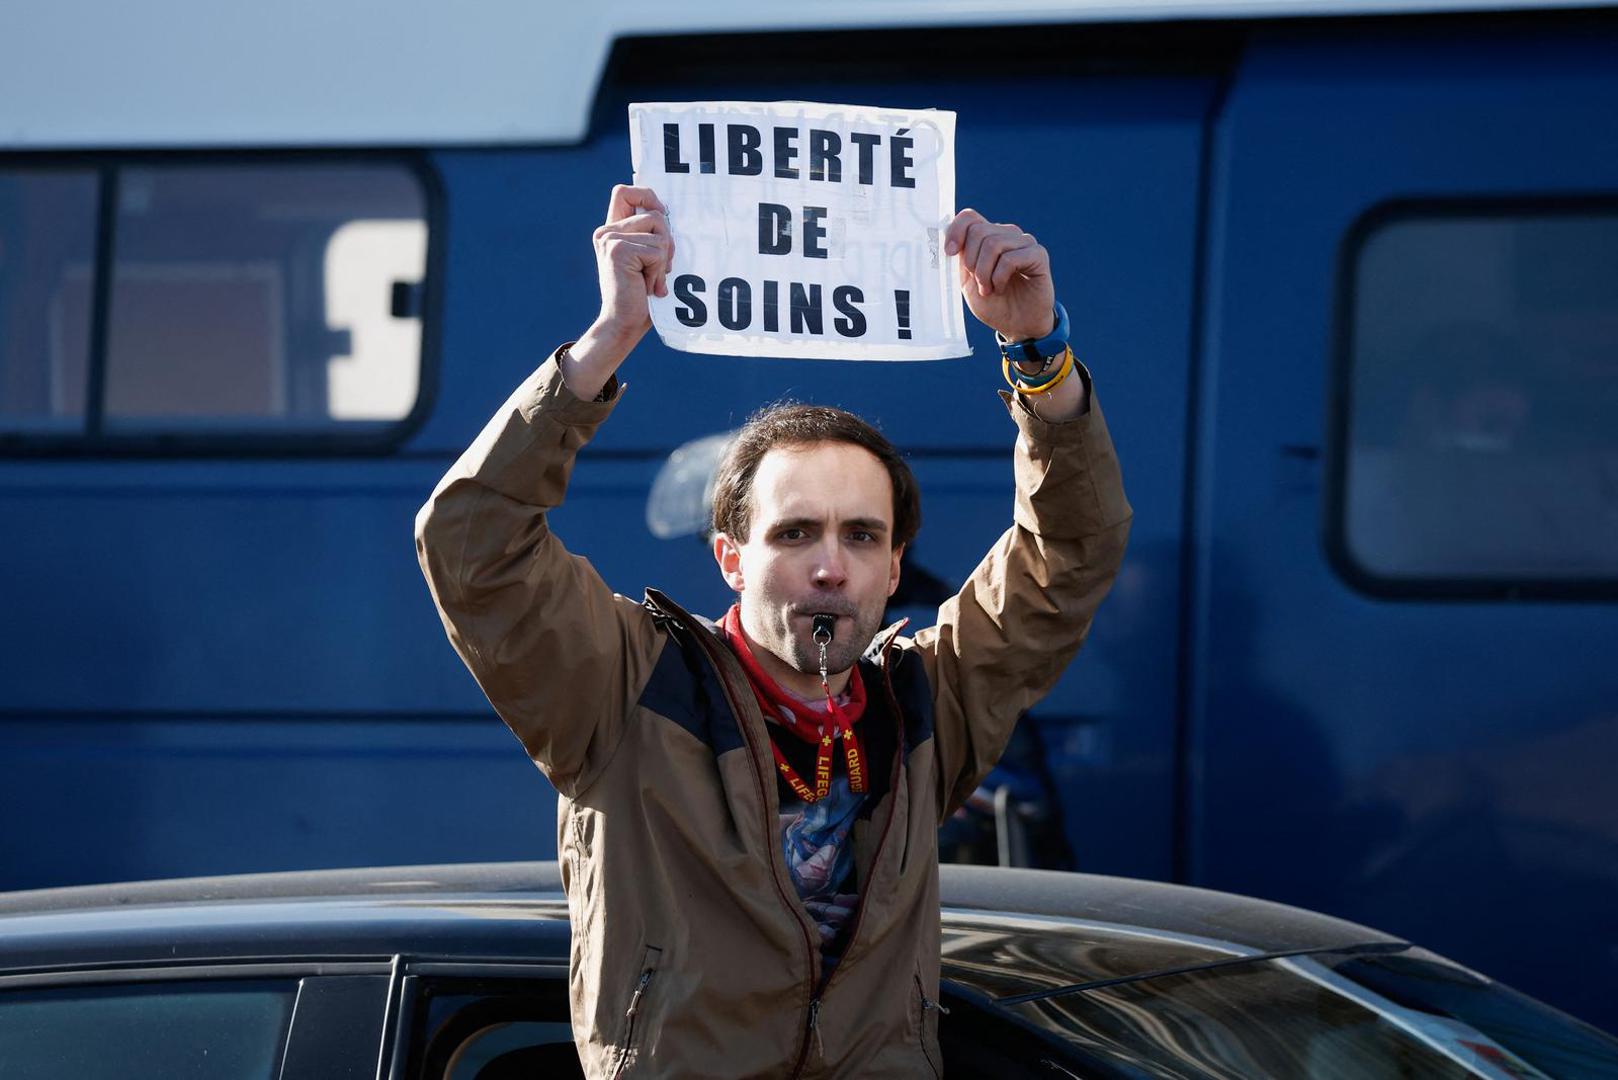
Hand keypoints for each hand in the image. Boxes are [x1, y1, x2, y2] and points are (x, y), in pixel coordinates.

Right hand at [563, 185, 674, 399]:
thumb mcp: (648, 260)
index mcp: (612, 230)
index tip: (660, 216)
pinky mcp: (617, 250)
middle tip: (659, 268)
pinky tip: (647, 286)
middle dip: (667, 241)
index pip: (624, 192)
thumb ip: (651, 235)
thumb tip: (668, 211)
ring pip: (660, 233)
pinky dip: (659, 271)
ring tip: (650, 279)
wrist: (624, 323)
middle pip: (655, 213)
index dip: (647, 196)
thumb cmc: (640, 296)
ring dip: (664, 260)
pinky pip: (657, 250)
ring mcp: (609, 239)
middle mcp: (606, 231)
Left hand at [943, 209, 1054, 341]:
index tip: (950, 253)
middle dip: (972, 263)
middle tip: (978, 284)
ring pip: (993, 244)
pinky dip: (1000, 277)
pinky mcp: (1038, 255)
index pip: (970, 217)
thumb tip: (948, 240)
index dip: (956, 231)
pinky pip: (1010, 258)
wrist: (1017, 325)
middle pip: (978, 231)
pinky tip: (1001, 288)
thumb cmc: (993, 304)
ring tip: (989, 289)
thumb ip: (961, 258)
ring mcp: (1024, 242)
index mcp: (988, 237)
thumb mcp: (968, 281)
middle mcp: (1007, 234)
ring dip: (985, 273)